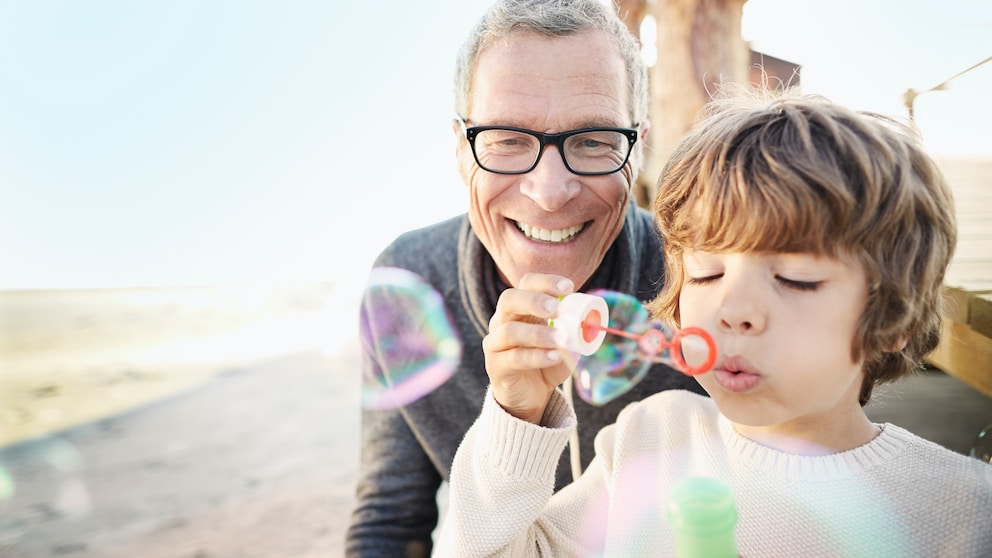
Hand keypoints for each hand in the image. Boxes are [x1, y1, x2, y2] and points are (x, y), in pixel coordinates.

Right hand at [483, 273, 574, 423]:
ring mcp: (495, 343)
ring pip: (510, 331)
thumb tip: (591, 322)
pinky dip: (536, 357)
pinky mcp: (496, 366)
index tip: (568, 287)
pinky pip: (513, 358)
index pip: (526, 284)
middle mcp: (503, 321)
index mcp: (520, 308)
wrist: (530, 396)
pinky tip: (554, 357)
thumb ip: (575, 332)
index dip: (545, 282)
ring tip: (561, 340)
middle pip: (509, 299)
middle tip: (557, 309)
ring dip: (538, 333)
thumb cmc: (547, 362)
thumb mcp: (565, 344)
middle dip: (534, 301)